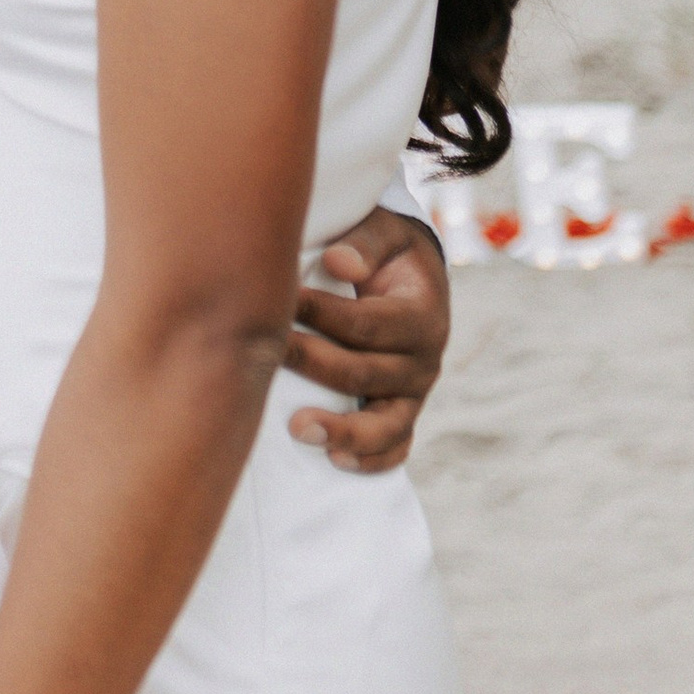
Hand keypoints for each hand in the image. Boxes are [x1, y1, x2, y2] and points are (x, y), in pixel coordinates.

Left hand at [285, 206, 450, 470]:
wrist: (410, 274)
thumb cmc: (386, 250)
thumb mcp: (384, 231)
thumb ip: (365, 242)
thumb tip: (337, 262)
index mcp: (423, 314)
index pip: (370, 324)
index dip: (324, 315)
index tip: (282, 301)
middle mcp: (425, 360)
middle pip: (367, 374)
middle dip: (313, 364)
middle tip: (268, 352)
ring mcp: (414, 394)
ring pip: (385, 424)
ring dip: (342, 431)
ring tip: (298, 429)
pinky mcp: (402, 413)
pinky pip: (395, 447)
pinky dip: (371, 460)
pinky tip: (336, 461)